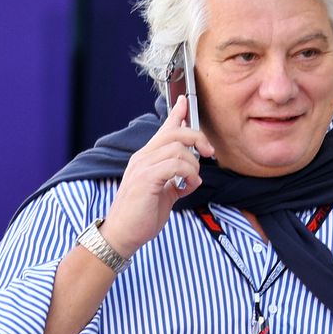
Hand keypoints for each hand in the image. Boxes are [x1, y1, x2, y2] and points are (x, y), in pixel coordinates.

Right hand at [100, 95, 215, 252]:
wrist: (123, 233)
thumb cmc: (142, 214)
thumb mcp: (164, 192)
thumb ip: (175, 179)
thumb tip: (193, 176)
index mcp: (147, 158)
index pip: (163, 130)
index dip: (176, 114)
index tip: (185, 100)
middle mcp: (143, 157)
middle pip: (174, 133)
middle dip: (197, 138)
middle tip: (209, 153)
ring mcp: (143, 167)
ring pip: (177, 149)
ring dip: (193, 165)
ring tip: (192, 181)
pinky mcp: (146, 179)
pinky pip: (175, 166)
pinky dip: (189, 175)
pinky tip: (187, 187)